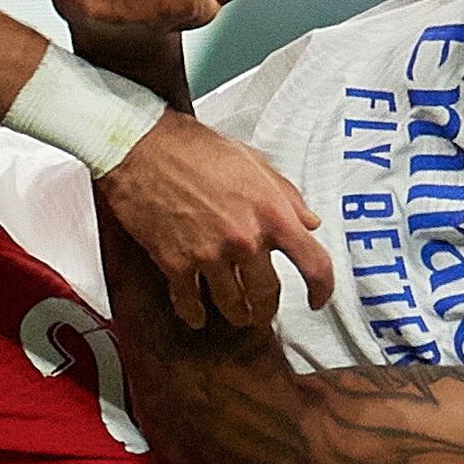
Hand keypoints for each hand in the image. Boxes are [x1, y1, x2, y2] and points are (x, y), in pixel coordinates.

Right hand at [94, 111, 333, 330]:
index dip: (322, 290)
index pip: (314, 263)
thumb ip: (287, 195)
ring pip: (232, 305)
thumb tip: (309, 222)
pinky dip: (195, 313)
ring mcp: (210, 255)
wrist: (141, 147)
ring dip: (236, 314)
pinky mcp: (175, 263)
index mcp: (272, 212)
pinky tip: (197, 316)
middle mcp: (245, 238)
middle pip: (268, 295)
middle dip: (267, 308)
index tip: (317, 299)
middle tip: (263, 310)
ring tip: (236, 314)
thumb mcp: (254, 161)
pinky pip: (190, 302)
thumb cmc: (195, 147)